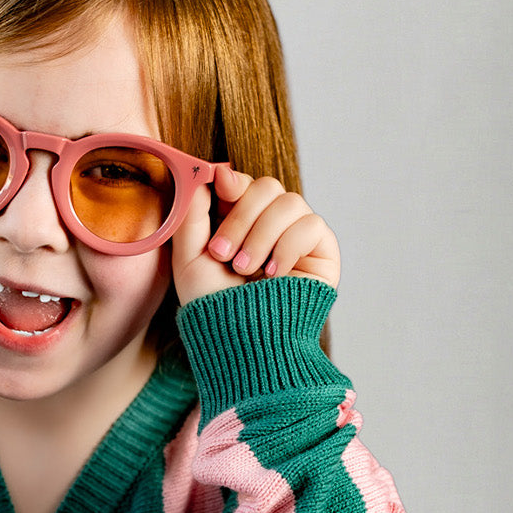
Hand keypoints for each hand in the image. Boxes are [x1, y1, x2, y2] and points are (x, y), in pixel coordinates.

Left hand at [171, 165, 340, 304]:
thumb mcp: (190, 257)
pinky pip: (310, 224)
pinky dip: (287, 247)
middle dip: (241, 217)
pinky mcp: (322, 252)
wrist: (240, 340)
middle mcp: (273, 226)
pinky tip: (274, 275)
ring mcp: (298, 237)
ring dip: (261, 235)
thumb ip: (194, 213)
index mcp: (243, 224)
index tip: (220, 184)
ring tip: (246, 270)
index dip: (233, 181)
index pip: (244, 185)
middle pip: (267, 186)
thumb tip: (210, 172)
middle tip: (223, 254)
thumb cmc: (213, 306)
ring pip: (289, 202)